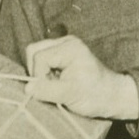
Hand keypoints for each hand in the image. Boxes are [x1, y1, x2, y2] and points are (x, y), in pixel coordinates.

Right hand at [24, 36, 138, 120]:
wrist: (111, 96)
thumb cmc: (95, 95)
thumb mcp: (70, 94)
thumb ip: (48, 90)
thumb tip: (27, 88)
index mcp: (70, 48)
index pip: (39, 57)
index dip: (38, 76)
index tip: (48, 91)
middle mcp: (66, 42)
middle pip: (34, 50)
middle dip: (36, 71)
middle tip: (49, 86)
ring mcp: (63, 47)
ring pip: (35, 54)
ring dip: (39, 72)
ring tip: (54, 85)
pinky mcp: (61, 54)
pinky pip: (42, 59)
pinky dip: (44, 73)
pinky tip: (56, 82)